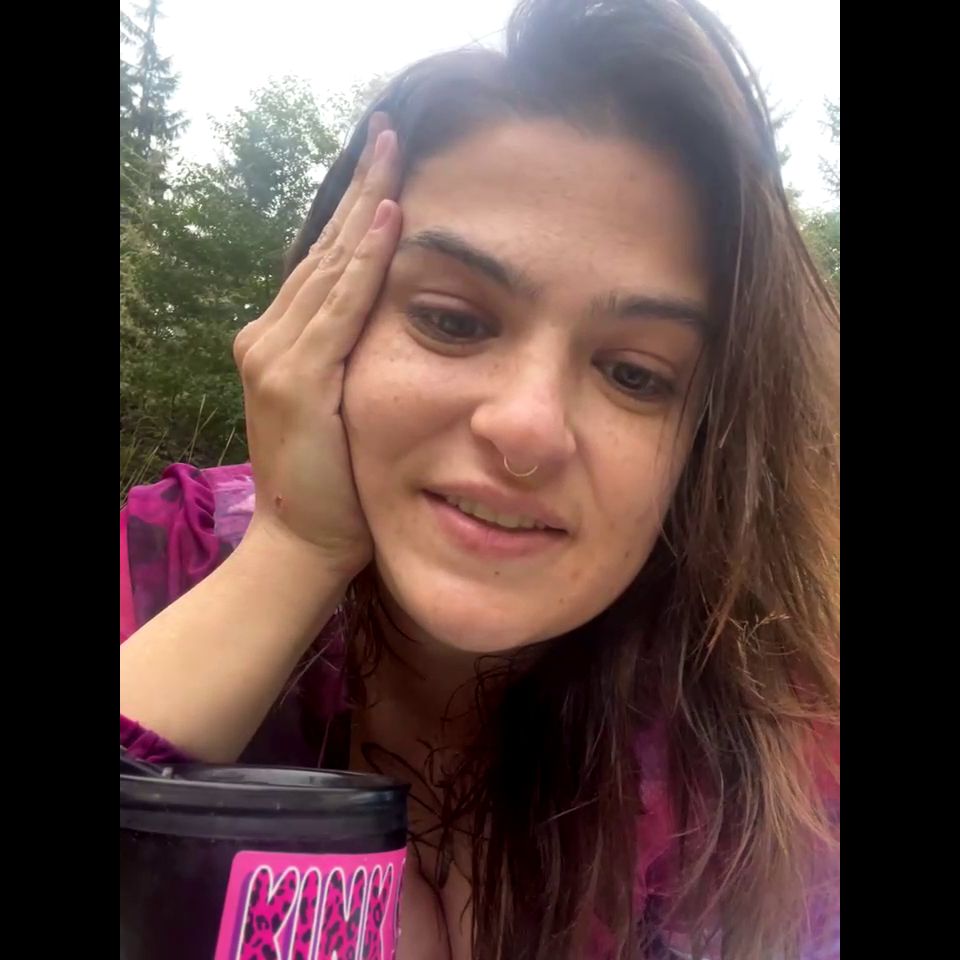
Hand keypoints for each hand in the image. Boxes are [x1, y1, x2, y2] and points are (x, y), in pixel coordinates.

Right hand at [233, 112, 400, 579]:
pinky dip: (364, 261)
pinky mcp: (294, 377)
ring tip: (392, 150)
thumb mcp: (345, 407)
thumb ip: (351, 359)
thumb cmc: (335, 483)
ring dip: (365, 205)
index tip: (385, 162)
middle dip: (361, 188)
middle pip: (325, 249)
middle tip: (390, 130)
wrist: (304, 541)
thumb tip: (389, 317)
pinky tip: (387, 217)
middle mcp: (270, 336)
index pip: (326, 263)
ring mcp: (276, 354)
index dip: (355, 211)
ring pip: (330, 266)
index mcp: (284, 341)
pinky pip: (339, 306)